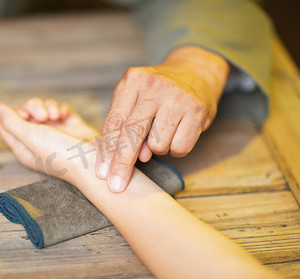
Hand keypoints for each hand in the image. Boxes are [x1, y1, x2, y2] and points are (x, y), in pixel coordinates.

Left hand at [0, 98, 98, 181]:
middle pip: (25, 113)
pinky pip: (61, 110)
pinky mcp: (71, 126)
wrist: (94, 160)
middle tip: (44, 117)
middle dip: (34, 107)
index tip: (26, 117)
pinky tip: (65, 116)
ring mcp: (55, 133)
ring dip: (49, 107)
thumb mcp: (30, 137)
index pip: (7, 124)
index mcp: (24, 147)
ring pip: (43, 109)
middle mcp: (38, 140)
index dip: (13, 115)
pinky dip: (62, 109)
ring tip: (56, 116)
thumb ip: (11, 121)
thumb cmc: (61, 155)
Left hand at [96, 46, 228, 191]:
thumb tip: (136, 158)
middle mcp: (154, 86)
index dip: (106, 151)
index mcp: (132, 81)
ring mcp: (177, 98)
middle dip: (122, 164)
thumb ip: (127, 124)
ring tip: (162, 132)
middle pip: (132, 134)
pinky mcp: (198, 110)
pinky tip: (177, 133)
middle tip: (116, 186)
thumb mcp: (135, 97)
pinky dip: (176, 149)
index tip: (102, 174)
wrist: (195, 72)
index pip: (114, 122)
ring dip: (156, 149)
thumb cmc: (157, 92)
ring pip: (157, 145)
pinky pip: (179, 148)